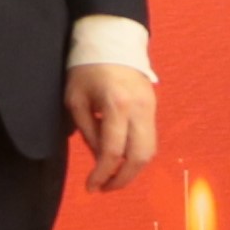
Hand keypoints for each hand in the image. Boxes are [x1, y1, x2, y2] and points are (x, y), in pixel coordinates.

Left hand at [64, 63, 156, 192]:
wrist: (112, 41)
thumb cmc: (87, 68)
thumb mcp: (76, 100)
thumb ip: (88, 132)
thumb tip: (100, 160)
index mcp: (116, 105)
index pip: (112, 152)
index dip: (102, 174)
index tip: (91, 187)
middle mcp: (139, 109)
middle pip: (139, 157)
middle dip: (122, 179)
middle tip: (104, 188)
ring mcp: (150, 108)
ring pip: (150, 151)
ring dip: (132, 170)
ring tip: (112, 177)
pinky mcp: (153, 107)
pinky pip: (150, 139)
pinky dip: (137, 154)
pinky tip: (121, 159)